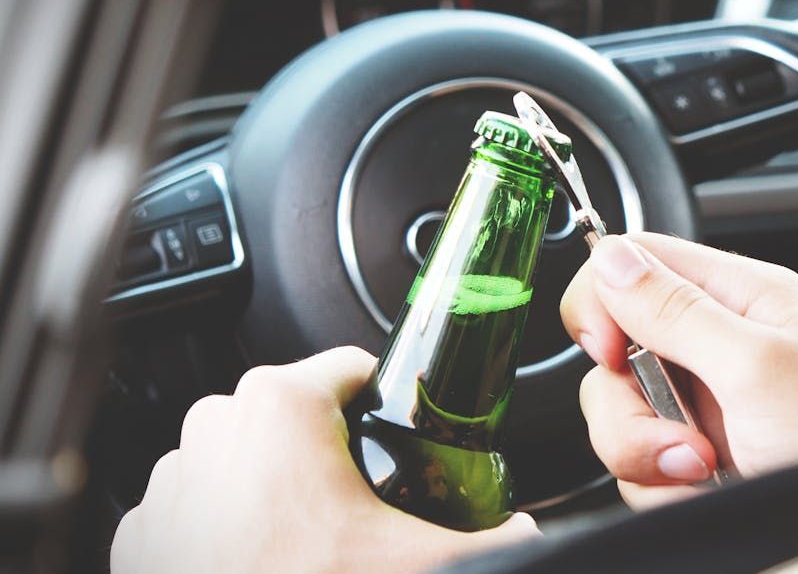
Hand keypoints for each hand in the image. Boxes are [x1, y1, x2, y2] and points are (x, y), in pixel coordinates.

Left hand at [111, 347, 538, 573]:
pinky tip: (262, 558)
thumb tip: (529, 535)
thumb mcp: (421, 559)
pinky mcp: (143, 528)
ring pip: (244, 455)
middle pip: (299, 413)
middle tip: (361, 500)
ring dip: (275, 483)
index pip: (354, 369)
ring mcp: (172, 477)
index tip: (400, 435)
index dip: (389, 402)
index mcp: (282, 404)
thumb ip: (494, 538)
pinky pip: (199, 504)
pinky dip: (226, 523)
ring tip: (309, 537)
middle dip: (332, 447)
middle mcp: (215, 423)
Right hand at [560, 233, 797, 507]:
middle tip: (681, 436)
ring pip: (619, 413)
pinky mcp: (694, 456)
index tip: (610, 353)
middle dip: (631, 406)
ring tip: (705, 468)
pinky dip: (662, 486)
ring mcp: (702, 403)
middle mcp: (714, 343)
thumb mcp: (757, 366)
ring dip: (647, 454)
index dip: (603, 303)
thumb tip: (611, 258)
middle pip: (614, 352)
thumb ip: (677, 311)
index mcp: (739, 296)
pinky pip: (637, 464)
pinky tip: (707, 488)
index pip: (635, 262)